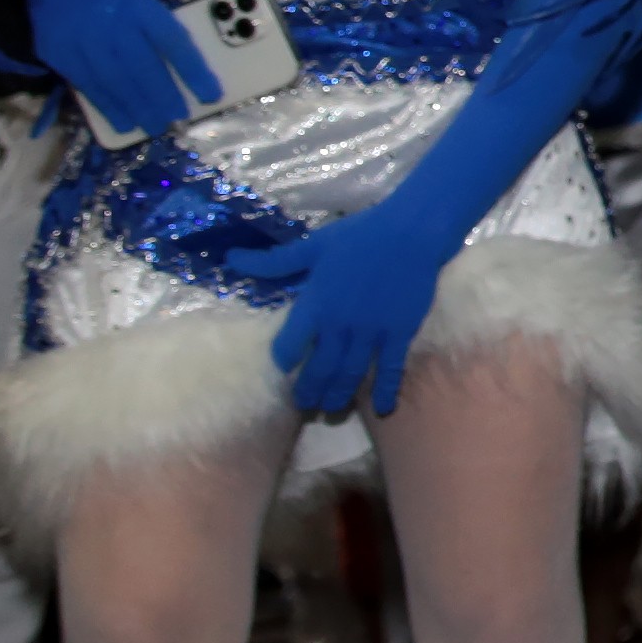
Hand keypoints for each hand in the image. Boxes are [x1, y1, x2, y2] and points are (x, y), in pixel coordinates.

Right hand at [0, 0, 224, 135]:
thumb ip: (156, 27)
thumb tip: (182, 69)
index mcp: (139, 6)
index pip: (172, 41)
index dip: (193, 70)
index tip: (210, 94)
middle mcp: (112, 23)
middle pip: (143, 68)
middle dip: (163, 98)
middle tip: (178, 119)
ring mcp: (83, 40)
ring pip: (115, 82)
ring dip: (137, 109)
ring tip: (154, 126)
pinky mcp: (60, 53)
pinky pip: (88, 86)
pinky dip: (108, 107)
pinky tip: (123, 122)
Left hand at [268, 190, 463, 419]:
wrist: (411, 232)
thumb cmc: (360, 236)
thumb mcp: (312, 247)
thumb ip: (273, 262)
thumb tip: (230, 258)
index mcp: (316, 303)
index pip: (290, 344)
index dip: (284, 360)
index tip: (284, 370)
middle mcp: (340, 324)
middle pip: (320, 367)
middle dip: (310, 390)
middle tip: (304, 405)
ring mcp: (371, 332)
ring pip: (351, 374)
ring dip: (339, 395)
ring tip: (331, 410)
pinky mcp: (399, 333)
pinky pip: (390, 369)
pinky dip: (386, 390)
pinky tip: (383, 408)